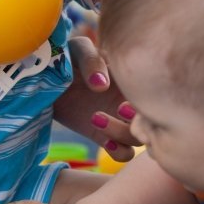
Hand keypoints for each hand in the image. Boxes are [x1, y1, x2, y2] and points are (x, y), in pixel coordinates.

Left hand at [53, 36, 141, 161]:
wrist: (46, 78)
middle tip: (119, 107)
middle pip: (153, 119)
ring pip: (140, 138)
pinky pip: (125, 153)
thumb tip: (101, 85)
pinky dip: (120, 153)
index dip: (151, 98)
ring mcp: (119, 120)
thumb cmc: (66, 56)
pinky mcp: (104, 136)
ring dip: (125, 135)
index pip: (157, 93)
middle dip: (142, 119)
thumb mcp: (78, 50)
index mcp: (134, 78)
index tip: (129, 92)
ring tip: (96, 118)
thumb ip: (91, 61)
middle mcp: (132, 101)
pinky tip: (106, 142)